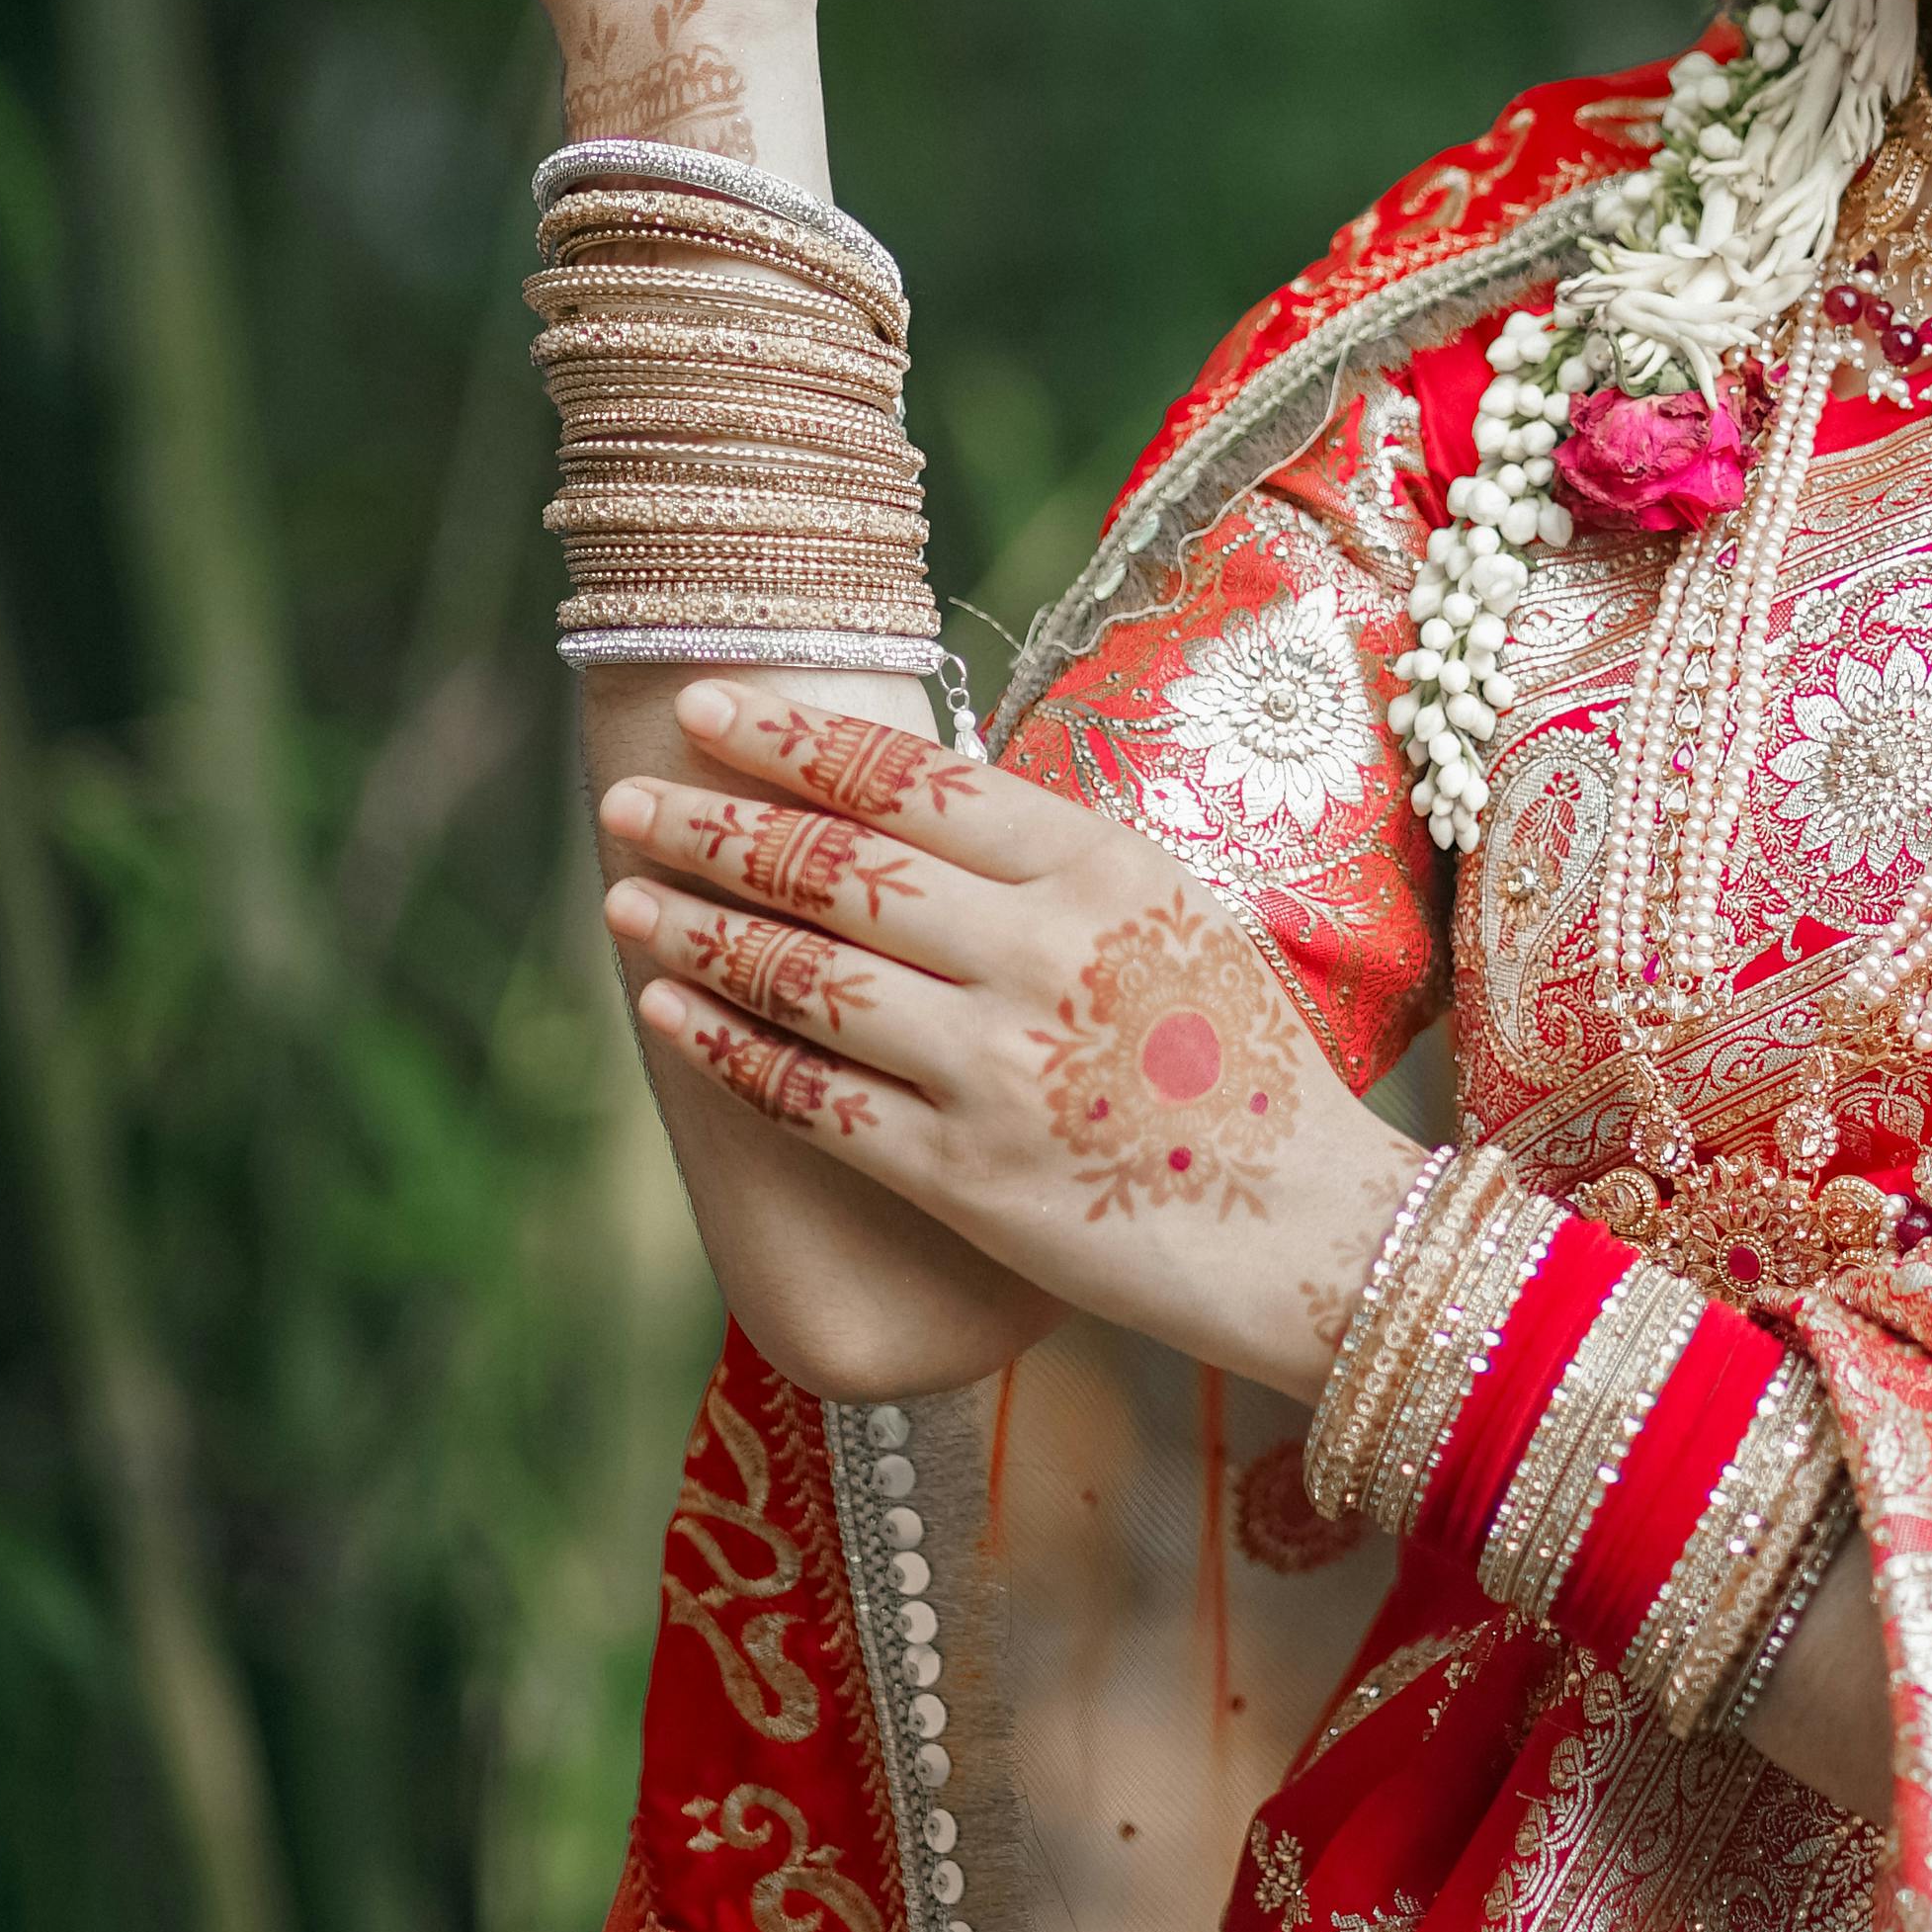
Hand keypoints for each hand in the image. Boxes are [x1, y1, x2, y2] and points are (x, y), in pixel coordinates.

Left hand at [597, 691, 1418, 1395]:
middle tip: (628, 801)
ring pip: (803, 977)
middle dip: (713, 827)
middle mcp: (1040, 952)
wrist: (1310, 1228)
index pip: (912, 779)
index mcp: (1101, 867)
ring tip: (621, 900)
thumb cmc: (1244, 1063)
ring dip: (696, 932)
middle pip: (837, 867)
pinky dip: (725, 1052)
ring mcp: (995, 1067)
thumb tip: (908, 806)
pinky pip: (812, 1099)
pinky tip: (666, 1013)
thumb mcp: (1174, 914)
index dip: (794, 737)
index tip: (708, 704)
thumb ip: (1052, 865)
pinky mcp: (962, 1174)